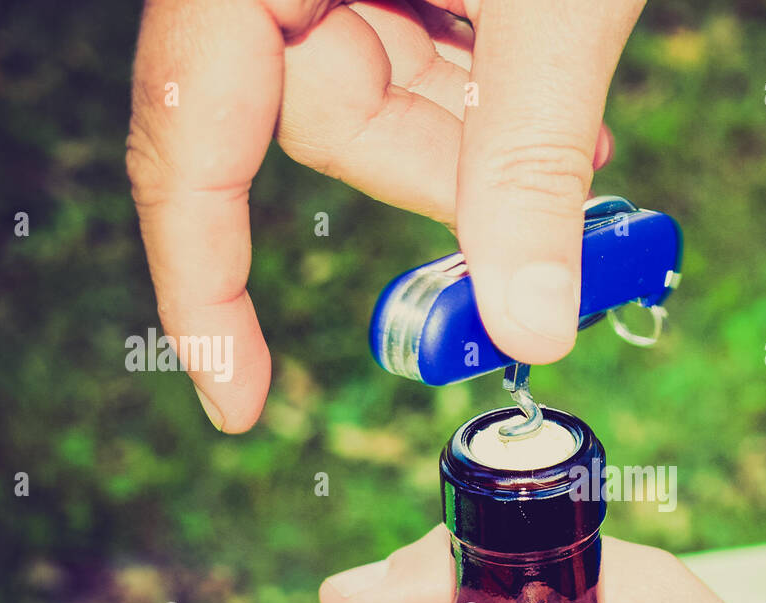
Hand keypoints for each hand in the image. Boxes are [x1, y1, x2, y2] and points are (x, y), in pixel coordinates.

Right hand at [127, 0, 643, 431]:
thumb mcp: (553, 0)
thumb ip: (530, 163)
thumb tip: (531, 327)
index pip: (190, 139)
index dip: (203, 283)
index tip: (240, 400)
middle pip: (310, 119)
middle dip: (437, 169)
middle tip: (549, 181)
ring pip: (369, 89)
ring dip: (475, 125)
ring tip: (575, 112)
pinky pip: (406, 42)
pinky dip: (480, 77)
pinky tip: (545, 67)